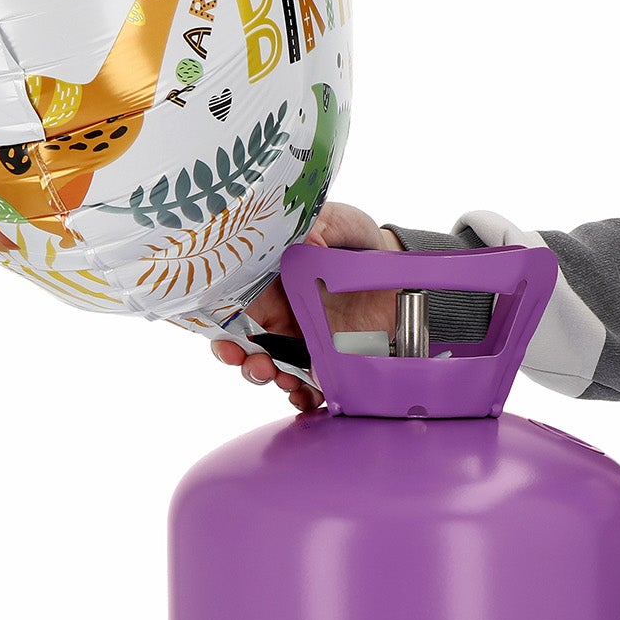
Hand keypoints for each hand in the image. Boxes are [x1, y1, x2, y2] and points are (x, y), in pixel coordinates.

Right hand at [211, 202, 402, 411]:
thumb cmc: (357, 239)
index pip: (231, 309)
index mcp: (266, 282)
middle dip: (244, 362)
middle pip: (246, 346)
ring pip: (273, 368)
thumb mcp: (339, 223)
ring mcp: (300, 339)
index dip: (222, 330)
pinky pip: (309, 383)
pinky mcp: (327, 357)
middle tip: (258, 364)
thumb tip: (309, 241)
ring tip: (285, 380)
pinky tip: (308, 397)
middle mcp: (277, 314)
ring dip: (272, 380)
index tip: (226, 342)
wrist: (396, 264)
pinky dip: (305, 395)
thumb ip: (322, 227)